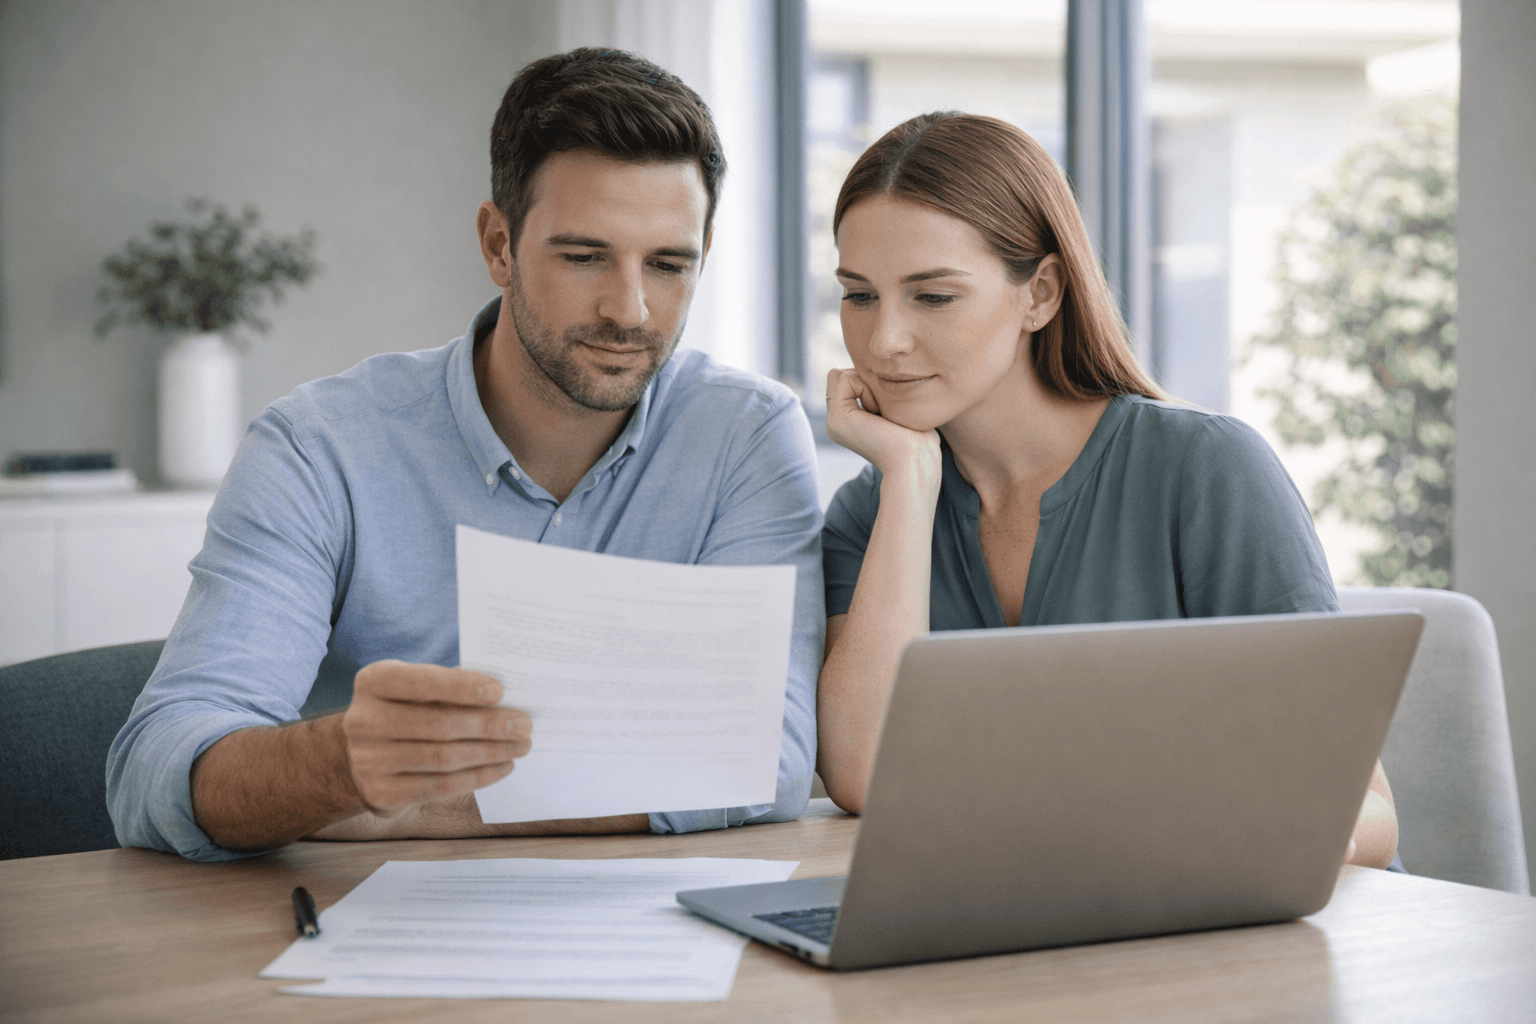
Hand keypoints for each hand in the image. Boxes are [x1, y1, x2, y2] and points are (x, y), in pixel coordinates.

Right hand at [339, 660, 531, 816]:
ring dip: (490, 753)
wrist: (363, 755)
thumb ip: (449, 686)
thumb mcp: (417, 689)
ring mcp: (369, 760)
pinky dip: (477, 777)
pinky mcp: (382, 792)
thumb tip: (503, 698)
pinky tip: (502, 767)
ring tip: (520, 747)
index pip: (422, 682)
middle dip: (489, 725)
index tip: (499, 691)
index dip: (461, 687)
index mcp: (374, 682)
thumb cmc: (406, 710)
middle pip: (439, 724)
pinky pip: (439, 787)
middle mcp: (364, 720)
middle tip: (524, 725)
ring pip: (443, 758)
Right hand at [824, 368, 941, 479]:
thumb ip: (882, 390)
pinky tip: (878, 413)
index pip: (847, 380)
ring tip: (881, 412)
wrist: (914, 461)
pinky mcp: (836, 418)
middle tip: (883, 409)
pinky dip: (867, 389)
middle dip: (865, 381)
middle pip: (840, 376)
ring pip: (840, 375)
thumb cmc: (918, 437)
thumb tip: (877, 371)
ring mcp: (832, 421)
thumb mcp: (898, 408)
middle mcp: (835, 422)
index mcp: (848, 422)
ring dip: (867, 386)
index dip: (868, 381)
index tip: (887, 407)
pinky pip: (845, 379)